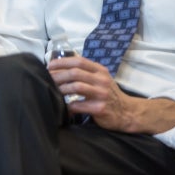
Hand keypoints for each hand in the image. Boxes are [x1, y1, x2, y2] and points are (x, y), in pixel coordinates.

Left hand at [47, 56, 174, 133]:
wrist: (127, 112)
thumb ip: (86, 72)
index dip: (62, 62)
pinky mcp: (100, 108)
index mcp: (100, 70)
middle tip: (47, 79)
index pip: (78, 61)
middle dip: (58, 75)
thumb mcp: (100, 78)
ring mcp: (101, 94)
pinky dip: (68, 106)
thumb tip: (60, 67)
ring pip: (76, 87)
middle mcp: (101, 80)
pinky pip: (79, 105)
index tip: (49, 66)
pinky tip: (64, 107)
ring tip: (53, 92)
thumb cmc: (109, 94)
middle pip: (75, 73)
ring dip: (61, 89)